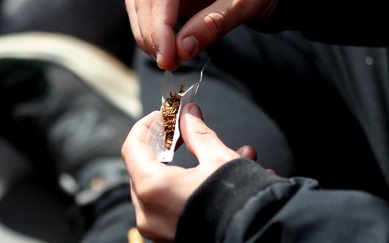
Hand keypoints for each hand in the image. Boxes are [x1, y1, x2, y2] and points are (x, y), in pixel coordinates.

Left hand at [122, 103, 255, 241]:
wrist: (255, 235)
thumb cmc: (237, 204)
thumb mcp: (219, 160)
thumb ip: (198, 134)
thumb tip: (189, 114)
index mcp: (152, 188)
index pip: (132, 146)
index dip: (146, 125)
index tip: (162, 116)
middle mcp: (147, 211)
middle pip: (142, 166)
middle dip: (163, 144)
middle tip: (179, 131)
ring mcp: (155, 227)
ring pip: (157, 185)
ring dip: (180, 165)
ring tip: (211, 151)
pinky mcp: (167, 235)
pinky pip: (167, 203)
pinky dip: (183, 185)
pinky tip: (211, 176)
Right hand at [125, 0, 276, 69]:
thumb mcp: (242, 5)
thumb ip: (213, 24)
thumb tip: (183, 50)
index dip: (159, 27)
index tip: (167, 58)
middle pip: (142, 2)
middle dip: (151, 36)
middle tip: (169, 64)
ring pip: (138, 8)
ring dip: (148, 38)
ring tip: (169, 60)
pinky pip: (146, 13)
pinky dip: (152, 35)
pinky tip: (166, 51)